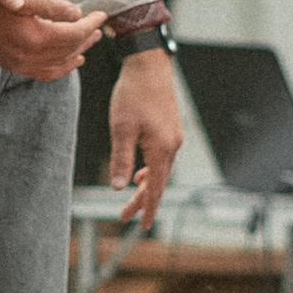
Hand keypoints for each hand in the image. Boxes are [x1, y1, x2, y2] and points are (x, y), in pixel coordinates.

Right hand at [0, 0, 103, 82]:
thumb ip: (52, 6)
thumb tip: (79, 14)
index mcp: (32, 38)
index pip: (72, 35)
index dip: (90, 24)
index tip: (101, 13)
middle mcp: (25, 56)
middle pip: (67, 51)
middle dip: (85, 38)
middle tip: (98, 26)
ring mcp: (16, 64)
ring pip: (57, 64)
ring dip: (75, 53)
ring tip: (87, 42)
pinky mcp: (9, 64)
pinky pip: (42, 73)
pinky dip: (59, 68)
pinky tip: (69, 60)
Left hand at [107, 43, 182, 233]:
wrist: (148, 65)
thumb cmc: (133, 94)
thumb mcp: (121, 128)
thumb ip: (121, 159)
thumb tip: (118, 187)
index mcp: (162, 149)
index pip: (154, 188)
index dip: (146, 208)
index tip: (141, 226)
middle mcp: (172, 146)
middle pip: (157, 182)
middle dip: (142, 200)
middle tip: (125, 216)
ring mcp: (173, 137)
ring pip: (159, 169)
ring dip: (145, 185)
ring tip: (132, 197)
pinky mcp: (170, 129)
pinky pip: (161, 157)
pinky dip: (151, 169)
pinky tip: (140, 171)